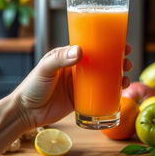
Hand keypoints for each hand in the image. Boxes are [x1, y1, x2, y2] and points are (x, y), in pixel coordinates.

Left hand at [12, 44, 132, 128]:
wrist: (27, 112)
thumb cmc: (33, 86)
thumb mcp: (45, 68)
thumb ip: (60, 58)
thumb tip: (81, 50)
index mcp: (69, 56)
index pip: (92, 46)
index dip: (108, 44)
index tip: (122, 44)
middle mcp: (77, 68)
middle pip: (102, 61)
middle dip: (117, 60)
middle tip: (127, 62)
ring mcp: (80, 83)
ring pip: (104, 77)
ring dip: (118, 76)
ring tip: (127, 79)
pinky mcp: (81, 98)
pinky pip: (100, 93)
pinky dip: (111, 92)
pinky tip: (120, 92)